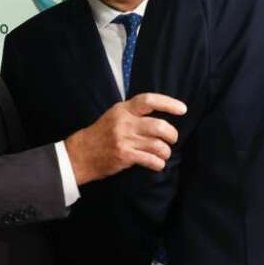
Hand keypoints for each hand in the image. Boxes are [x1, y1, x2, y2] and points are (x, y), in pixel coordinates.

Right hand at [64, 93, 186, 183]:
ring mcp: (124, 139)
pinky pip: (150, 159)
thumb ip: (135, 113)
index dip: (168, 103)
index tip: (182, 109)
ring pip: (157, 145)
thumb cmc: (101, 134)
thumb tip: (162, 115)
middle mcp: (124, 122)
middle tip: (172, 139)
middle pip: (159, 126)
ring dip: (166, 151)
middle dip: (171, 134)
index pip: (149, 100)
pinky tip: (158, 164)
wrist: (80, 154)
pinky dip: (158, 163)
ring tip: (164, 153)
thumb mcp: (115, 116)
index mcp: (123, 109)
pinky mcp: (124, 155)